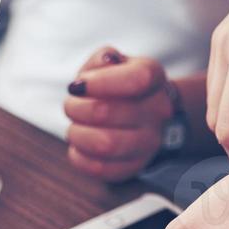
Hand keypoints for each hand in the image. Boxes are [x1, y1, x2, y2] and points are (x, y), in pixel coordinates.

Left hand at [64, 48, 173, 181]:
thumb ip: (102, 60)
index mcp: (154, 77)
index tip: (79, 85)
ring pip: (104, 144)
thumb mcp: (113, 63)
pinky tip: (79, 145)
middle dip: (76, 108)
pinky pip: (100, 168)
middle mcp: (157, 111)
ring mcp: (148, 142)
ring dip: (77, 134)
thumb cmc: (119, 86)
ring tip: (74, 127)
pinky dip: (79, 156)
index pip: (136, 79)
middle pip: (107, 112)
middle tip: (71, 105)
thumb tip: (98, 69)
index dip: (100, 82)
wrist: (145, 115)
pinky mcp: (133, 167)